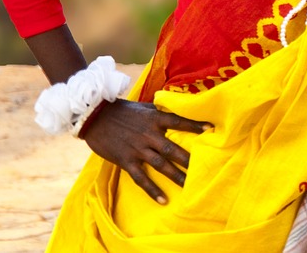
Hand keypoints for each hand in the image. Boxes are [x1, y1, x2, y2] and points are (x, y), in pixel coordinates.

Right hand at [80, 99, 211, 203]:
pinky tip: (163, 200)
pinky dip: (152, 190)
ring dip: (176, 176)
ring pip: (161, 165)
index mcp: (154, 118)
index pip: (179, 121)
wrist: (95, 117)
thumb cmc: (123, 110)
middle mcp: (149, 134)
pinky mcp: (126, 160)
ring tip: (189, 186)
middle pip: (173, 149)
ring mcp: (137, 149)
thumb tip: (179, 110)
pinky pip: (141, 178)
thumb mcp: (144, 107)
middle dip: (189, 160)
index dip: (195, 125)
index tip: (211, 129)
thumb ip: (161, 111)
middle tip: (204, 169)